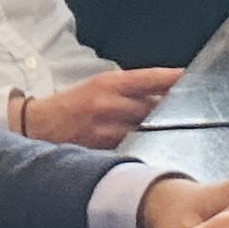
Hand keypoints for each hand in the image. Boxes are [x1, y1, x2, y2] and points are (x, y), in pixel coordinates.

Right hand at [22, 67, 183, 147]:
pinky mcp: (103, 148)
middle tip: (183, 111)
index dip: (172, 79)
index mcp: (109, 82)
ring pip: (144, 128)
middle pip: (153, 106)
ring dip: (155, 130)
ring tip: (162, 131)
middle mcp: (109, 103)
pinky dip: (139, 144)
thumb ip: (129, 90)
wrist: (38, 125)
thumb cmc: (72, 104)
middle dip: (168, 109)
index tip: (190, 78)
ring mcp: (106, 128)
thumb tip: (164, 93)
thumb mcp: (98, 86)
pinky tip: (142, 145)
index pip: (149, 78)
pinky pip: (131, 146)